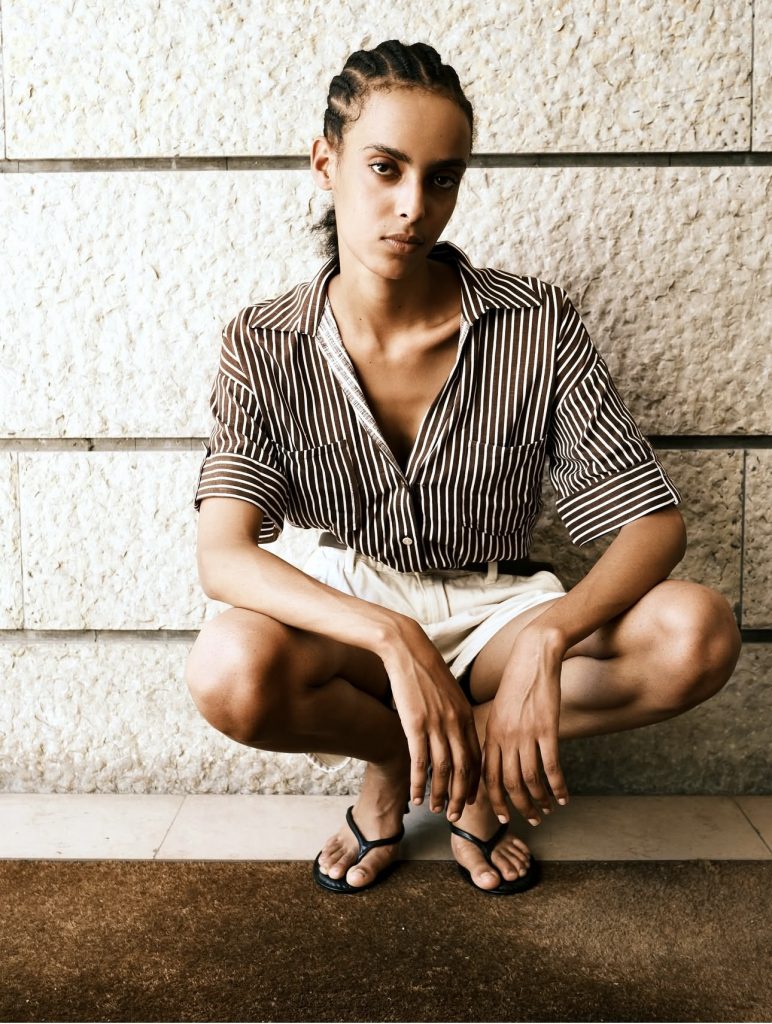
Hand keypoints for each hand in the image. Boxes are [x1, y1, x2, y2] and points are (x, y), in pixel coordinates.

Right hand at [378, 616, 481, 820]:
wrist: (406, 648)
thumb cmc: (423, 668)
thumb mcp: (447, 691)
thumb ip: (453, 712)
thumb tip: (453, 730)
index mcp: (465, 714)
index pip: (476, 756)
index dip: (475, 781)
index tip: (473, 798)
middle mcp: (456, 722)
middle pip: (465, 769)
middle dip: (463, 796)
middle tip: (457, 816)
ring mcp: (437, 724)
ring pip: (444, 770)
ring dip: (441, 795)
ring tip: (437, 811)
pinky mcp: (415, 725)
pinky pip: (421, 763)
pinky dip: (420, 784)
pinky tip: (416, 797)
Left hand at [482, 625, 569, 825]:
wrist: (533, 656)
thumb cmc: (517, 683)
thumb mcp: (499, 710)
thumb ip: (496, 737)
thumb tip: (497, 761)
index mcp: (490, 734)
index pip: (488, 777)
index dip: (495, 800)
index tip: (503, 817)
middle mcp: (505, 738)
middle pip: (509, 784)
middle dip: (520, 807)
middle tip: (531, 820)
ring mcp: (526, 735)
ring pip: (531, 780)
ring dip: (540, 801)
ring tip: (548, 811)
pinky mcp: (547, 730)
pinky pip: (551, 768)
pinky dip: (558, 787)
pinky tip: (565, 797)